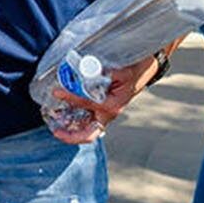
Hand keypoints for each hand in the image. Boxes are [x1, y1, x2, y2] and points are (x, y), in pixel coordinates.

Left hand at [47, 55, 162, 144]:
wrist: (147, 67)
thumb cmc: (136, 69)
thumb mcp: (119, 70)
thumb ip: (101, 72)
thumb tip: (83, 70)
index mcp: (112, 105)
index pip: (86, 104)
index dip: (69, 96)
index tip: (56, 91)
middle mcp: (109, 112)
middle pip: (89, 133)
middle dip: (71, 135)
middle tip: (56, 131)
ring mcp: (106, 112)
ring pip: (87, 127)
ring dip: (72, 128)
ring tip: (56, 123)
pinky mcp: (104, 107)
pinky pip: (89, 117)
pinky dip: (76, 117)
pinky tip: (64, 110)